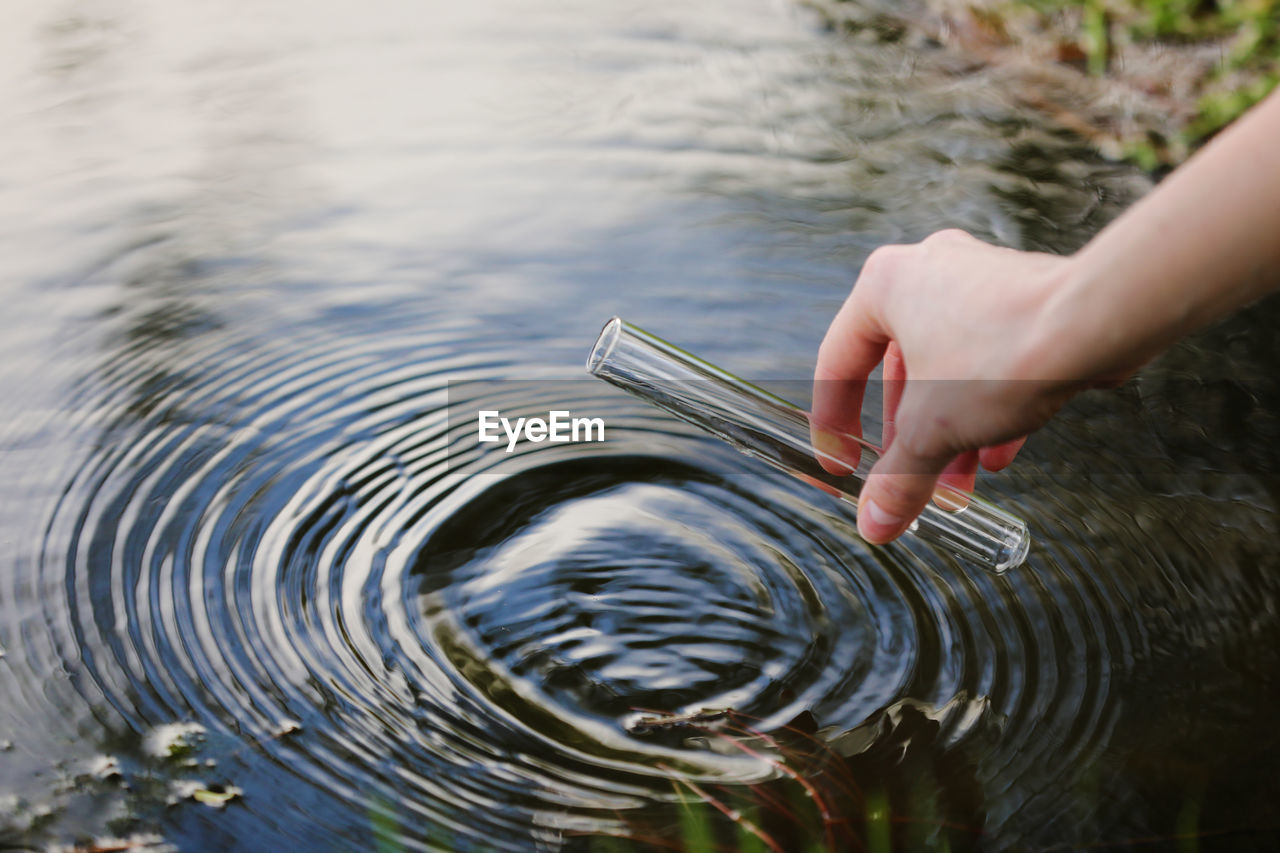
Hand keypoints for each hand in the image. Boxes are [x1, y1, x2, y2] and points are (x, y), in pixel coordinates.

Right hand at [812, 230, 1082, 543]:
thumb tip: (875, 522)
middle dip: (908, 440)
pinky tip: (996, 455)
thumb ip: (898, 478)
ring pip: (948, 372)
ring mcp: (978, 285)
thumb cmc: (1004, 353)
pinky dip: (987, 411)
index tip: (843, 467)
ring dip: (948, 433)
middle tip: (906, 482)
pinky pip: (991, 363)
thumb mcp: (932, 431)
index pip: (838, 365)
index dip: (834, 426)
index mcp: (884, 286)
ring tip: (956, 486)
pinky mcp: (1023, 303)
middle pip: (898, 374)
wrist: (1099, 322)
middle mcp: (928, 274)